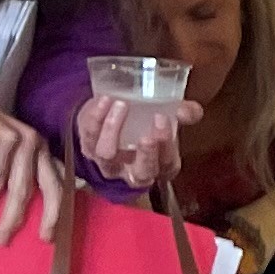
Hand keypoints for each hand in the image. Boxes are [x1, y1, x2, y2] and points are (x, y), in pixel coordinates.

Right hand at [0, 70, 65, 239]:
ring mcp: (6, 138)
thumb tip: (22, 207)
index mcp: (37, 144)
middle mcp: (28, 139)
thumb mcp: (0, 143)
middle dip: (13, 220)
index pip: (54, 184)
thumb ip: (15, 166)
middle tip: (1, 242)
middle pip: (26, 190)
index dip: (53, 213)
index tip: (46, 238)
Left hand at [72, 89, 199, 192]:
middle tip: (147, 134)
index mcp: (162, 165)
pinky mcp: (88, 149)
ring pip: (107, 156)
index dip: (166, 146)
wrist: (114, 110)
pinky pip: (88, 137)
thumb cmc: (147, 119)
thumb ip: (183, 113)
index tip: (163, 120)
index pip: (167, 164)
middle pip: (141, 173)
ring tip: (120, 105)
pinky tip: (104, 100)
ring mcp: (108, 163)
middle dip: (146, 154)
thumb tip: (186, 111)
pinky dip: (95, 118)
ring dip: (113, 130)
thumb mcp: (169, 116)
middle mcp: (134, 171)